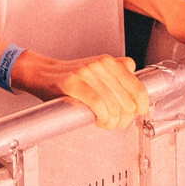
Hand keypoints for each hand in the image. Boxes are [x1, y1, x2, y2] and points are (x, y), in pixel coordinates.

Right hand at [8, 51, 147, 130]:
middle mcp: (101, 65)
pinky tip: (99, 120)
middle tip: (116, 122)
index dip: (141, 105)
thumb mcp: (97, 69)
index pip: (137, 87)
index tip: (137, 113)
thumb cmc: (71, 77)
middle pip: (126, 101)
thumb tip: (135, 76)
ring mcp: (87, 73)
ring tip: (105, 123)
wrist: (43, 74)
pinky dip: (102, 117)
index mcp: (110, 62)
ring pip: (113, 105)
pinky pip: (97, 105)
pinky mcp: (73, 84)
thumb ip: (118, 71)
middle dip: (124, 118)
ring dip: (112, 122)